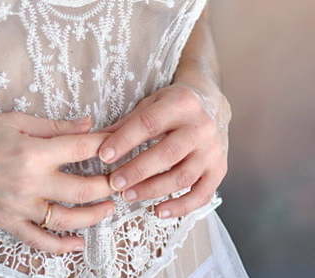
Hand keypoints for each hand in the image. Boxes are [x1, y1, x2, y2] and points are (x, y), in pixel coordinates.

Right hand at [0, 112, 115, 253]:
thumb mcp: (18, 121)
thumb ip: (55, 126)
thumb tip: (88, 124)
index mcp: (33, 153)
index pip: (80, 149)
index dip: (104, 145)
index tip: (120, 143)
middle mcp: (30, 183)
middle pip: (81, 190)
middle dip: (107, 185)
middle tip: (122, 179)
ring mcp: (20, 207)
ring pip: (66, 219)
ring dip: (93, 216)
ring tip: (108, 208)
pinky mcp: (8, 223)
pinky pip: (39, 241)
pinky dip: (61, 246)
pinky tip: (78, 243)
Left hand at [96, 81, 230, 218]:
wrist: (212, 106)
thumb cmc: (173, 105)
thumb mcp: (151, 103)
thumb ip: (127, 122)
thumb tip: (96, 141)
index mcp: (182, 103)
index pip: (149, 123)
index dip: (125, 140)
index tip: (104, 156)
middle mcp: (201, 127)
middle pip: (167, 153)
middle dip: (138, 170)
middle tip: (114, 183)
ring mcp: (213, 150)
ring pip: (182, 177)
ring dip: (153, 190)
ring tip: (129, 196)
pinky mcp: (219, 170)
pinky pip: (201, 195)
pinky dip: (180, 207)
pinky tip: (159, 211)